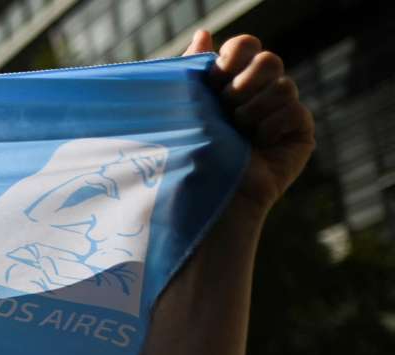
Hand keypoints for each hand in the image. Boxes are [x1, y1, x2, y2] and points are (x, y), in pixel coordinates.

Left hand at [184, 31, 314, 210]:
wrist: (205, 194)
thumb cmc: (187, 154)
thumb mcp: (183, 106)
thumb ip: (192, 68)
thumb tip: (204, 32)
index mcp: (229, 84)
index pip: (245, 47)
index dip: (233, 56)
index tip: (215, 77)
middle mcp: (257, 96)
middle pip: (269, 60)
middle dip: (244, 84)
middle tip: (226, 109)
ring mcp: (280, 113)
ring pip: (284, 84)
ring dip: (253, 110)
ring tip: (237, 134)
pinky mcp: (299, 133)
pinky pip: (295, 110)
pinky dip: (271, 126)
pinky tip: (257, 145)